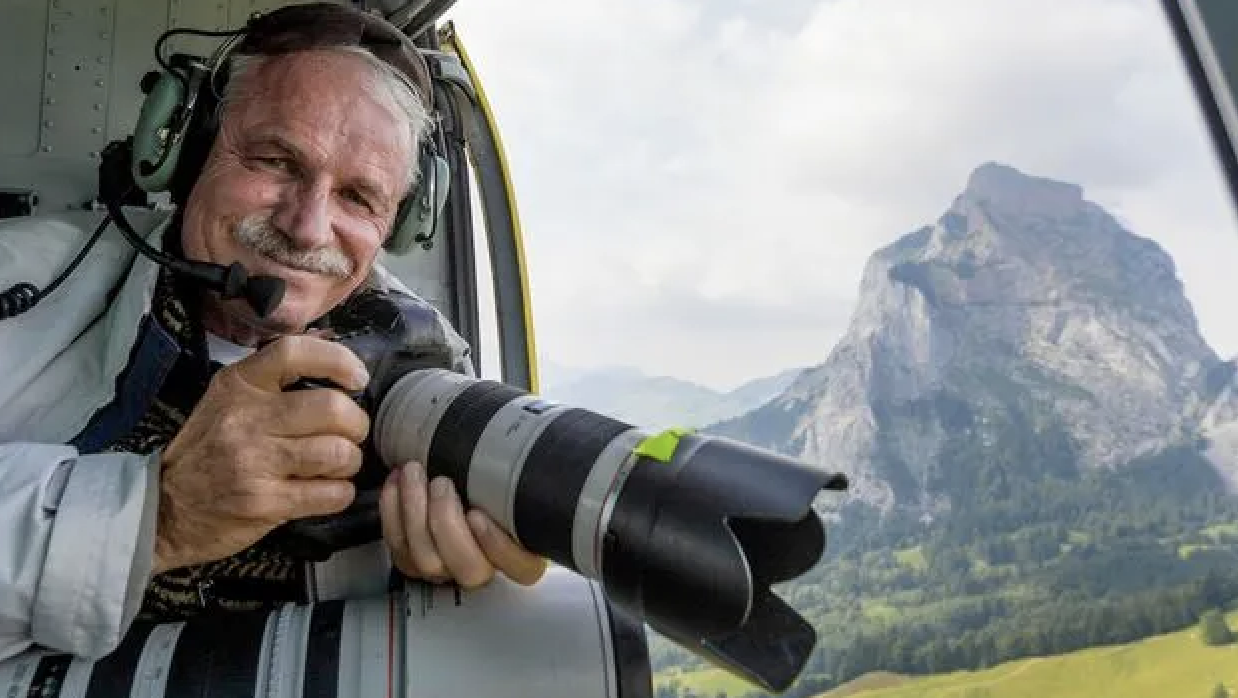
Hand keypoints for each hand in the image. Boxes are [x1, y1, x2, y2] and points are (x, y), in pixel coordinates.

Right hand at [153, 335, 371, 573]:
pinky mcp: (265, 503)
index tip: (357, 378)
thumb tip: (339, 364)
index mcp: (239, 385)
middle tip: (351, 435)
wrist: (164, 509)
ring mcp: (255, 462)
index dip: (338, 360)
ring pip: (338, 453)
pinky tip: (328, 491)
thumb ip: (274, 383)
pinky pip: (330, 494)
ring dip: (350, 462)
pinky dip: (340, 493)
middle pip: (332, 408)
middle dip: (356, 424)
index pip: (294, 353)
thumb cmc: (207, 451)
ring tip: (338, 465)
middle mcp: (247, 419)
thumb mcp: (227, 402)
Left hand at [379, 460, 547, 588]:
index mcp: (522, 553)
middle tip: (442, 483)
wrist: (455, 482)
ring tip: (414, 473)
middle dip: (446, 523)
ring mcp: (447, 569)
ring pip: (427, 560)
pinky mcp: (413, 561)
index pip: (521, 568)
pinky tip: (396, 481)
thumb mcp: (515, 480)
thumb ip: (520, 478)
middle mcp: (485, 568)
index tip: (479, 513)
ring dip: (414, 512)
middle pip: (468, 569)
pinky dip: (392, 511)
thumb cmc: (492, 482)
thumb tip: (526, 452)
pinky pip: (398, 546)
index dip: (497, 545)